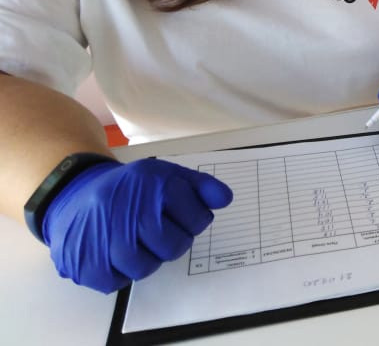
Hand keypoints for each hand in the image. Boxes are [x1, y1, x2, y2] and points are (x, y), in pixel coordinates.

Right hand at [42, 158, 232, 292]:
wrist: (75, 193)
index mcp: (155, 186)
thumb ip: (200, 186)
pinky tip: (115, 252)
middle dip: (173, 241)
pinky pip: (117, 282)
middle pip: (173, 247)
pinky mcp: (86, 263)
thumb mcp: (166, 174)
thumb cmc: (130, 188)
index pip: (198, 219)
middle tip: (160, 230)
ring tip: (136, 239)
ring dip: (147, 258)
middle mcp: (130, 212)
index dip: (195, 221)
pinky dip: (120, 272)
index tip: (183, 215)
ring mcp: (105, 239)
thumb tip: (225, 199)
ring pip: (145, 267)